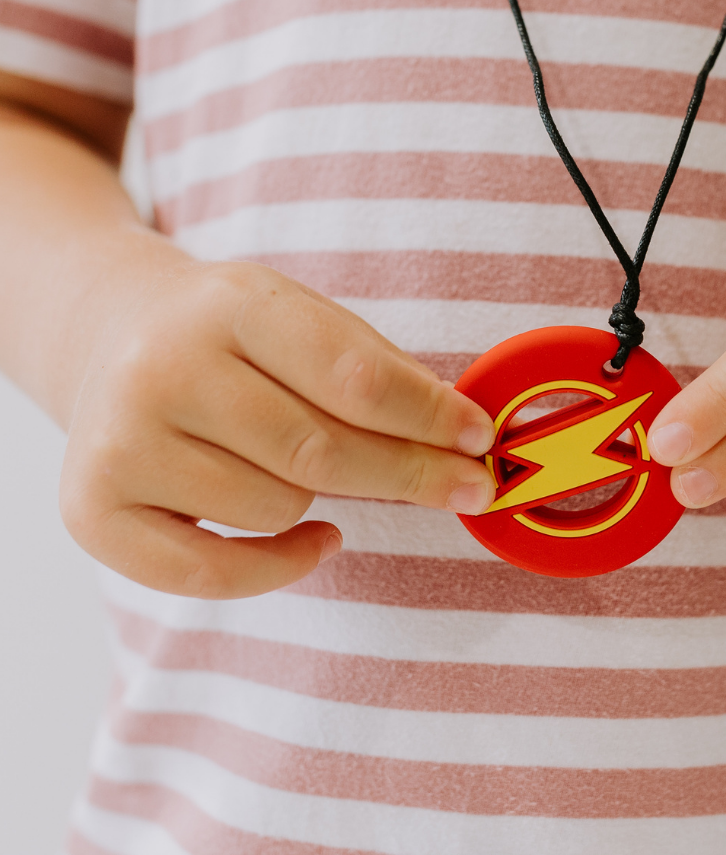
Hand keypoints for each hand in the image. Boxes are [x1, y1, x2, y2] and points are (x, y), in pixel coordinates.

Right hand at [60, 260, 495, 597]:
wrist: (114, 336)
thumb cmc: (234, 335)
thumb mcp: (304, 316)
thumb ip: (378, 371)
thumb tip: (460, 435)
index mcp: (233, 305)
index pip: (355, 378)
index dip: (430, 418)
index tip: (480, 440)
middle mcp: (165, 368)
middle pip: (322, 451)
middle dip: (414, 475)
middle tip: (471, 487)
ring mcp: (120, 441)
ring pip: (277, 507)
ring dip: (320, 497)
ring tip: (300, 461)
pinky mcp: (92, 508)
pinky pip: (213, 573)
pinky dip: (281, 565)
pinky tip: (318, 534)